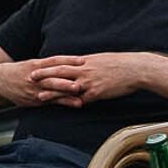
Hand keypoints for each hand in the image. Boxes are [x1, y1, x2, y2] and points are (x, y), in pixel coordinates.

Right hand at [0, 55, 88, 105]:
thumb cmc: (19, 71)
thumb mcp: (31, 63)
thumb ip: (48, 64)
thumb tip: (69, 62)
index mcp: (35, 65)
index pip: (54, 61)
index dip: (69, 60)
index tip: (82, 61)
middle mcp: (34, 77)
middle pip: (52, 79)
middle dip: (66, 83)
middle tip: (79, 85)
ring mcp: (33, 90)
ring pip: (51, 93)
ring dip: (66, 97)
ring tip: (79, 100)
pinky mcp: (32, 100)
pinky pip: (49, 101)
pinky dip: (61, 103)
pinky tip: (71, 105)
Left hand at [27, 52, 144, 106]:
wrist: (136, 69)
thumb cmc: (122, 64)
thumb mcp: (103, 59)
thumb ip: (89, 63)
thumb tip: (81, 64)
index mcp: (86, 61)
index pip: (63, 61)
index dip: (48, 64)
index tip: (37, 65)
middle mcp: (85, 70)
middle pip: (60, 72)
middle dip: (44, 74)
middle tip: (30, 77)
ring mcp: (90, 81)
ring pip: (66, 87)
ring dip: (52, 91)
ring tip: (39, 96)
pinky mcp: (97, 92)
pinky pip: (81, 99)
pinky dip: (70, 103)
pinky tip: (62, 108)